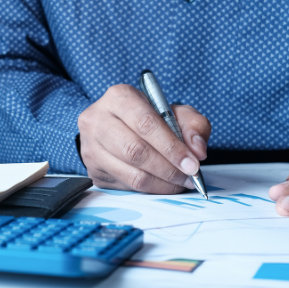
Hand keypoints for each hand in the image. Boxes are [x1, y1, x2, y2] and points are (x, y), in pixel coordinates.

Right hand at [77, 84, 211, 193]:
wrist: (118, 125)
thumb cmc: (149, 117)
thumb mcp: (175, 112)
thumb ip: (193, 125)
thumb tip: (198, 150)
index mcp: (118, 97)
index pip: (145, 124)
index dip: (172, 147)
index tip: (192, 164)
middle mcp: (97, 120)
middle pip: (135, 151)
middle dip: (168, 169)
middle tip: (189, 176)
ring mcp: (91, 147)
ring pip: (131, 174)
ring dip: (162, 183)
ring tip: (180, 182)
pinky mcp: (93, 170)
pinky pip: (126, 187)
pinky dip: (151, 189)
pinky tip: (163, 184)